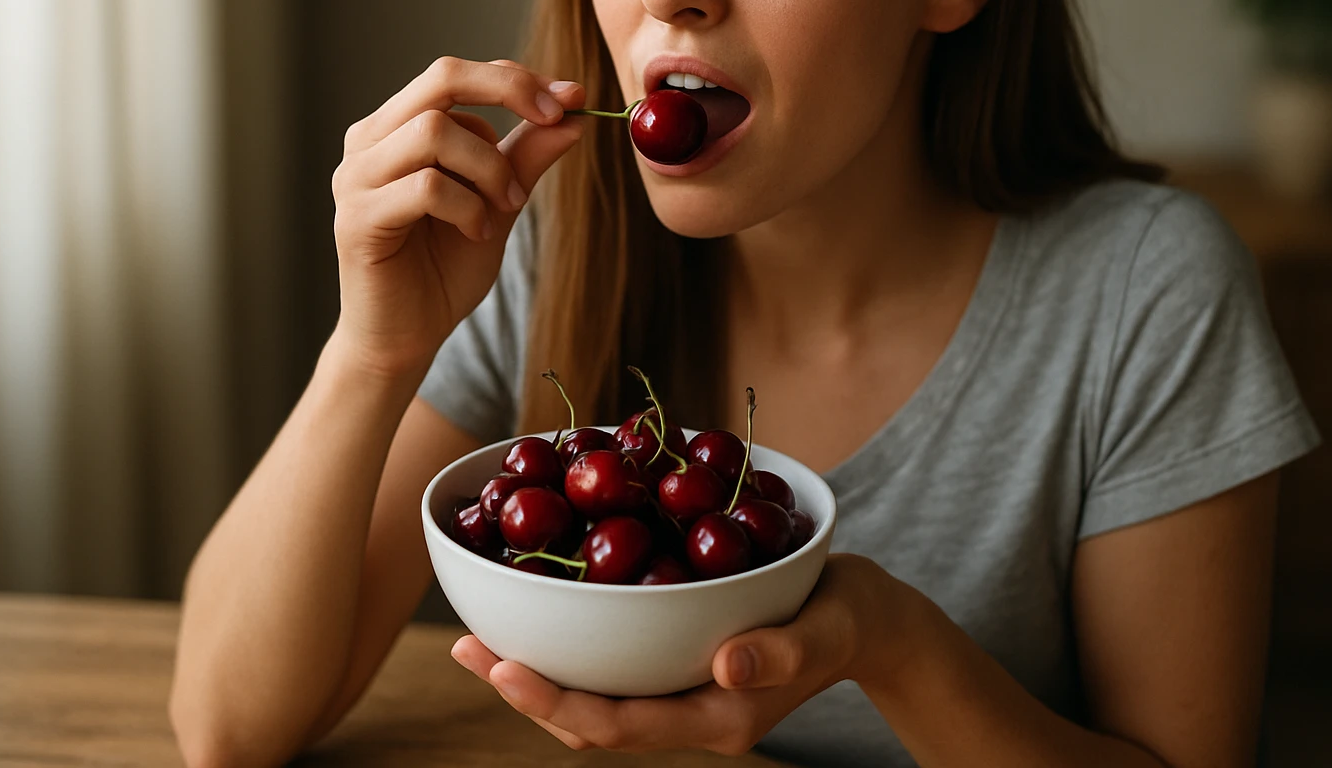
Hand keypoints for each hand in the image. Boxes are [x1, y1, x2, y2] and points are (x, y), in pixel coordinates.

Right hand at [329, 57, 584, 380]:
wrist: (407, 336)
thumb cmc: (444, 267)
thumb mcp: (499, 202)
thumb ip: (526, 156)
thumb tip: (574, 112)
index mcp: (397, 127)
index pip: (455, 74)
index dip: (515, 79)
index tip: (571, 100)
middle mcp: (369, 141)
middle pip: (440, 78)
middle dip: (508, 91)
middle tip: (553, 121)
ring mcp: (356, 178)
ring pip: (434, 130)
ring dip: (489, 166)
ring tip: (506, 206)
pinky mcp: (356, 219)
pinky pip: (425, 188)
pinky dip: (467, 206)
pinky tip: (478, 233)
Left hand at [451, 554, 910, 755]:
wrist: (866, 621)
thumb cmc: (848, 619)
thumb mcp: (825, 629)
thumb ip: (780, 651)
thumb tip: (726, 666)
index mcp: (712, 720)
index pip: (615, 723)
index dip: (552, 700)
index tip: (500, 667)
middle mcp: (683, 712)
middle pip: (586, 717)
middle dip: (522, 688)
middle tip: (464, 648)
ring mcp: (677, 691)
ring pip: (590, 695)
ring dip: (533, 669)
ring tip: (477, 637)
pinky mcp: (675, 662)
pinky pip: (610, 665)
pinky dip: (567, 644)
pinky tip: (541, 608)